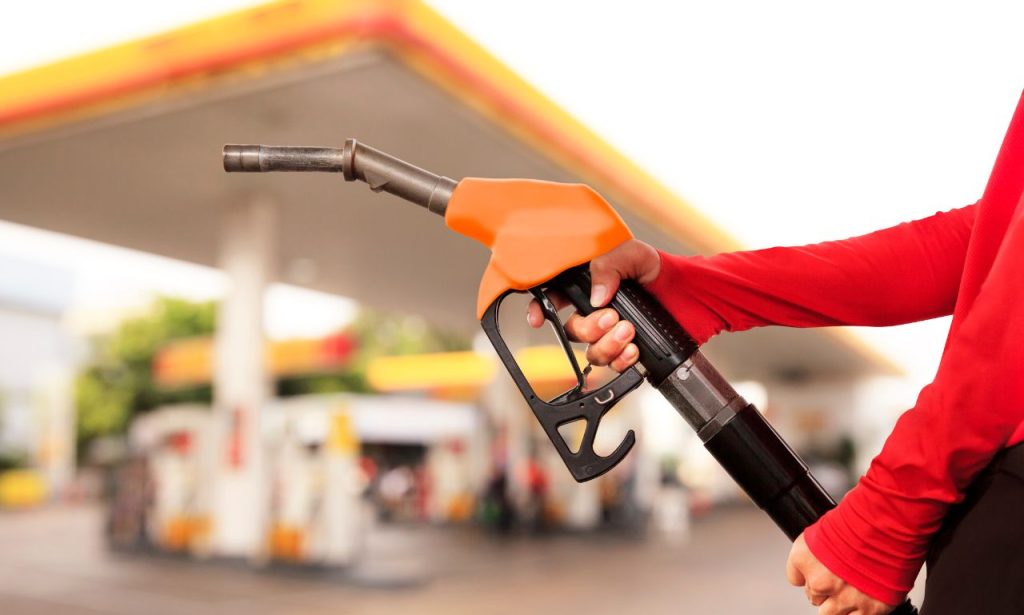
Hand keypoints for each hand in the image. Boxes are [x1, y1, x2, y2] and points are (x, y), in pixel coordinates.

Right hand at [526, 239, 659, 371]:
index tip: (538, 319)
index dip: (540, 309)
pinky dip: (623, 359)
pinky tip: (634, 348)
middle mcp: (593, 312)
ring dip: (608, 345)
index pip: (553, 298)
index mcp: (587, 286)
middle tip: (612, 317)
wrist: (683, 289)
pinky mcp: (625, 349)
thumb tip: (596, 295)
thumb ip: (608, 268)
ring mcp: (608, 334)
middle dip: (590, 328)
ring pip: (592, 353)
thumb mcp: (631, 254)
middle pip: (573, 331)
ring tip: (628, 331)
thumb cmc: (654, 268)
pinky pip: (614, 365)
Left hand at [786, 533, 895, 614]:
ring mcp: (844, 597)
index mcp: (803, 558)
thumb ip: (818, 548)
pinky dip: (861, 611)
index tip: (816, 572)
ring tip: (851, 590)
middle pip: (813, 597)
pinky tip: (865, 597)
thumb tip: (820, 555)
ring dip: (839, 605)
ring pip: (831, 613)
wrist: (889, 525)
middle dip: (825, 589)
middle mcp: (820, 581)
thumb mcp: (825, 525)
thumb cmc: (860, 518)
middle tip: (839, 578)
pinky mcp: (870, 609)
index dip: (808, 574)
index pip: (795, 578)